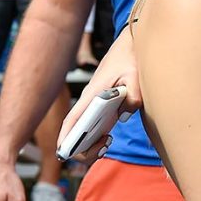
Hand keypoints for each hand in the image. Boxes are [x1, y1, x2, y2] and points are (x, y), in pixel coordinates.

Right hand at [58, 28, 141, 161]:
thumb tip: (124, 116)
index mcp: (91, 95)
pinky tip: (110, 137)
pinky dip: (97, 139)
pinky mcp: (102, 110)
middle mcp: (88, 104)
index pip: (72, 121)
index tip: (68, 153)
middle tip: (104, 144)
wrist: (129, 47)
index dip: (65, 139)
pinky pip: (93, 130)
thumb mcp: (135, 75)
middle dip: (83, 148)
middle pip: (74, 133)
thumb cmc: (128, 59)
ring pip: (83, 134)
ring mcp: (94, 108)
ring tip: (108, 140)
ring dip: (90, 145)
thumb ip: (133, 96)